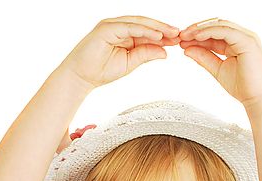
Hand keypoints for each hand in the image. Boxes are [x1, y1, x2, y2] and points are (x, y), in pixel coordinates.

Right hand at [58, 15, 180, 90]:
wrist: (81, 76)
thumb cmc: (102, 70)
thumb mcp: (130, 63)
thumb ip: (145, 55)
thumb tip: (165, 52)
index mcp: (126, 34)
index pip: (148, 32)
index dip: (164, 35)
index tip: (179, 40)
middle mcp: (120, 26)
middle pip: (146, 24)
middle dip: (164, 29)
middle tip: (180, 34)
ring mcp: (113, 24)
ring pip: (140, 22)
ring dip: (157, 27)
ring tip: (172, 33)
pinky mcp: (107, 27)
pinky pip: (129, 27)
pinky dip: (144, 30)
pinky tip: (157, 35)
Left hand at [179, 18, 261, 109]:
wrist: (258, 99)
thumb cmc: (243, 87)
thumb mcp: (218, 70)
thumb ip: (204, 58)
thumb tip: (187, 50)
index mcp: (237, 42)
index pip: (214, 33)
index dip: (197, 35)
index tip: (182, 40)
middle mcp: (243, 36)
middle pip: (216, 25)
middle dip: (197, 29)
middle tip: (180, 35)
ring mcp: (246, 37)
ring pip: (220, 25)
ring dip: (201, 29)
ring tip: (186, 35)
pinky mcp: (248, 41)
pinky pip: (225, 31)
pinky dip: (210, 32)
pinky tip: (197, 37)